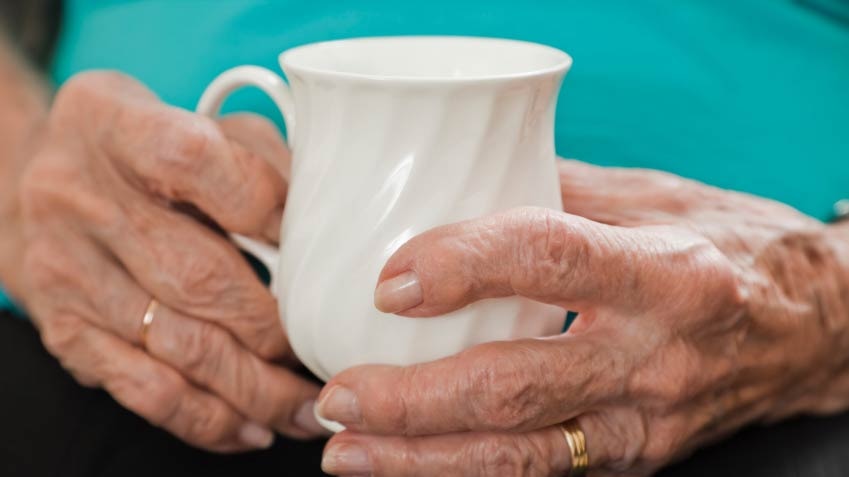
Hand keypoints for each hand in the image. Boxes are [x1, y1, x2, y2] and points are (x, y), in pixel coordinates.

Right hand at [5, 71, 324, 451]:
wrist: (37, 188)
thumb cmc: (140, 155)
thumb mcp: (194, 124)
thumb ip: (261, 160)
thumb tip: (331, 224)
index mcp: (118, 126)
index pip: (200, 166)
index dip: (273, 212)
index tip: (322, 252)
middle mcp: (81, 198)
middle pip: (198, 276)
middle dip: (277, 330)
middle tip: (328, 356)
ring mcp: (68, 271)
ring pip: (178, 347)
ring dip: (256, 389)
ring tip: (307, 407)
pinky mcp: (66, 331)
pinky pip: (142, 389)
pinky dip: (206, 418)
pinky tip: (251, 428)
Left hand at [316, 160, 848, 475]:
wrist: (815, 331)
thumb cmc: (734, 250)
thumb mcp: (656, 199)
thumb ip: (557, 193)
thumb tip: (460, 180)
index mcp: (663, 272)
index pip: (548, 259)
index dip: (462, 266)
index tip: (390, 281)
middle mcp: (654, 356)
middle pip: (517, 386)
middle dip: (414, 399)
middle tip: (341, 397)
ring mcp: (646, 421)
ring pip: (523, 455)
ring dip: (426, 460)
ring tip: (351, 456)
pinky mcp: (637, 458)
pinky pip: (544, 472)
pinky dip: (470, 473)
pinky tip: (414, 468)